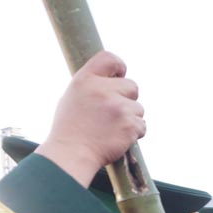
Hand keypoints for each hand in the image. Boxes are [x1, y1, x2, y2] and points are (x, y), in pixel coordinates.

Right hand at [35, 51, 145, 187]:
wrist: (72, 154)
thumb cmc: (70, 129)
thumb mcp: (73, 97)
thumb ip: (93, 86)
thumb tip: (112, 79)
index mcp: (85, 80)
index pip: (109, 58)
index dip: (119, 66)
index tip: (120, 76)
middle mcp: (103, 90)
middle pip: (132, 86)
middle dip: (127, 99)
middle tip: (112, 113)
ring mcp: (118, 107)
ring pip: (139, 108)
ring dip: (130, 118)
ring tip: (111, 128)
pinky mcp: (130, 124)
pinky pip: (142, 125)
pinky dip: (134, 133)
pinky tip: (117, 138)